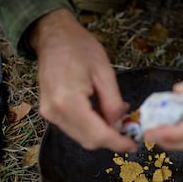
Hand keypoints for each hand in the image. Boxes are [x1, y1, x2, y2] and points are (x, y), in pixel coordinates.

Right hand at [31, 9, 136, 151]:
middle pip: (88, 141)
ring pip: (81, 137)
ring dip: (101, 134)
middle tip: (128, 131)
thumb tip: (119, 126)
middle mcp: (55, 113)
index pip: (97, 135)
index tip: (133, 145)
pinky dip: (91, 128)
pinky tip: (102, 115)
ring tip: (117, 119)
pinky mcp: (49, 112)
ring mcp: (49, 114)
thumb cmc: (80, 47)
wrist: (52, 36)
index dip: (117, 143)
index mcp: (68, 101)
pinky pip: (74, 128)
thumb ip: (113, 104)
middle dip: (111, 140)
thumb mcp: (105, 73)